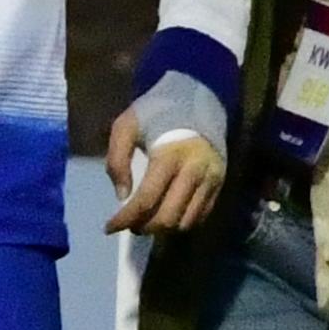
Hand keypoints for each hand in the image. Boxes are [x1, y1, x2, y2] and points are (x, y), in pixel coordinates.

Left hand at [102, 104, 224, 236]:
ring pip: (185, 222)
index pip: (146, 199)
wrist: (197, 100)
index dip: (125, 219)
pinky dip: (181, 222)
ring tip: (147, 221)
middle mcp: (194, 171)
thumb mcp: (127, 126)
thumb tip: (122, 196)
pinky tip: (166, 214)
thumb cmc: (157, 113)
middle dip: (144, 227)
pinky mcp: (220, 184)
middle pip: (168, 217)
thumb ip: (117, 160)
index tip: (108, 227)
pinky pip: (200, 216)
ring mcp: (210, 180)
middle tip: (130, 224)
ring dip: (162, 229)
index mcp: (169, 155)